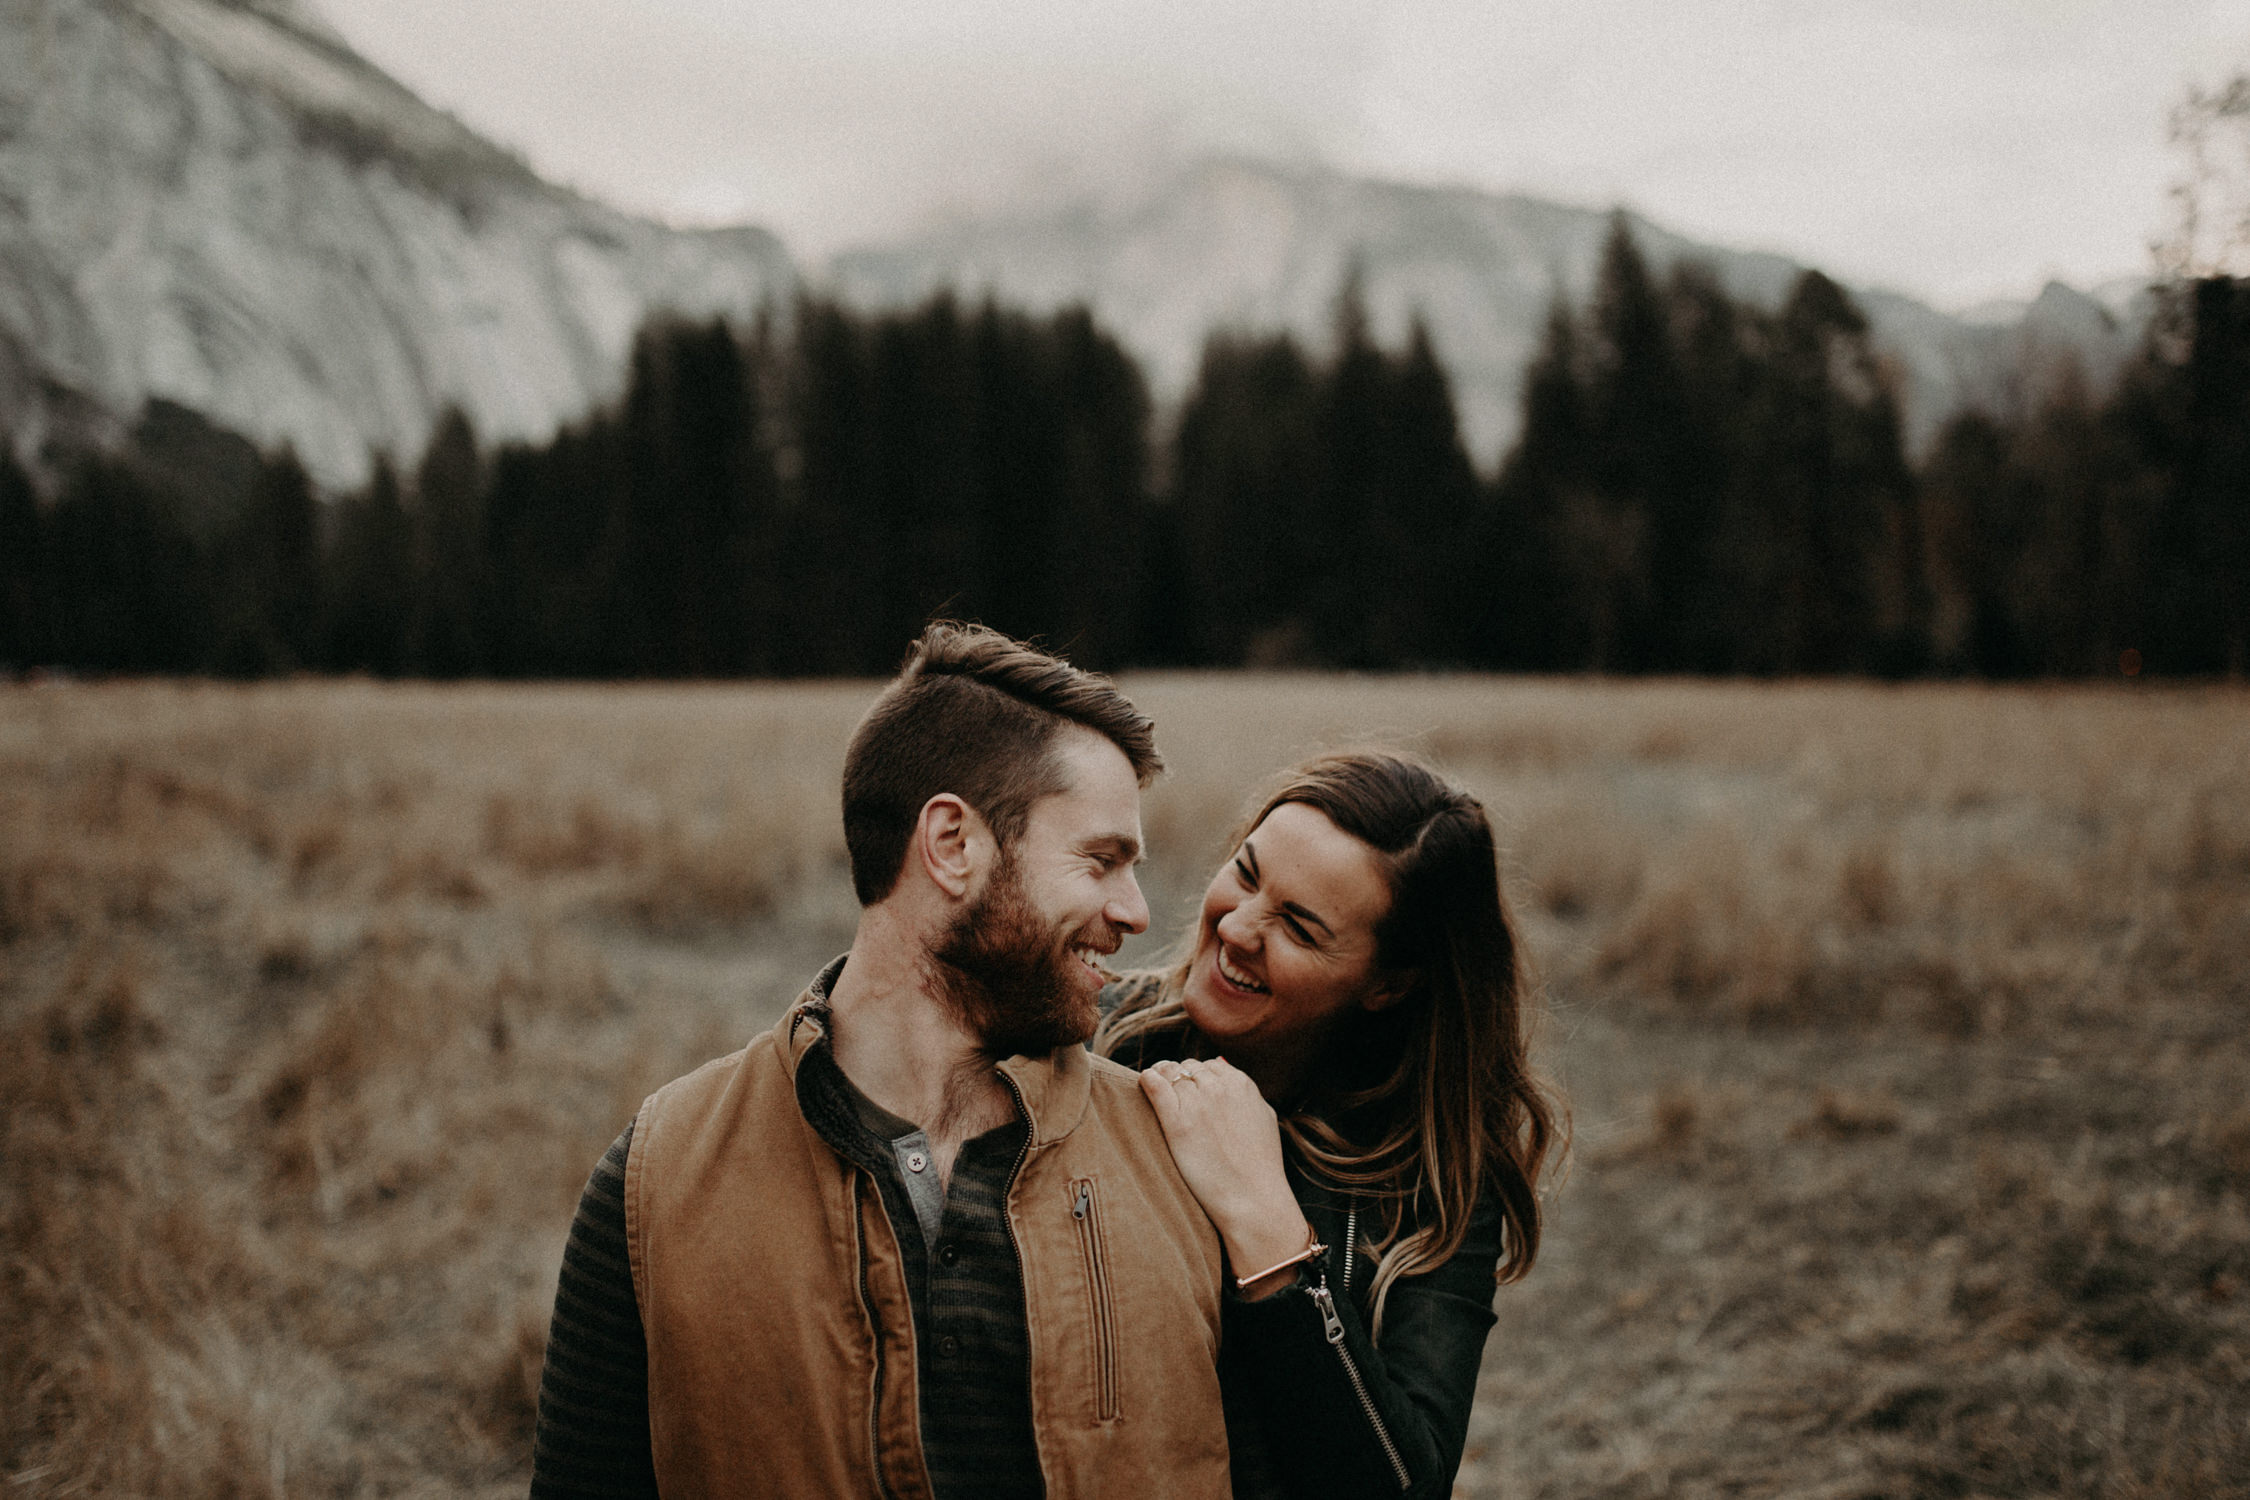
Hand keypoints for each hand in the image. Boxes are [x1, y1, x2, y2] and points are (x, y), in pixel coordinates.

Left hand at [1140, 1058, 1311, 1295]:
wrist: (1252, 1199)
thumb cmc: (1259, 1165)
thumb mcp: (1263, 1116)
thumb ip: (1245, 1091)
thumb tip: (1222, 1065)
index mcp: (1241, 1084)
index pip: (1209, 1066)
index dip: (1197, 1076)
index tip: (1189, 1089)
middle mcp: (1219, 1088)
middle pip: (1187, 1068)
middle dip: (1178, 1076)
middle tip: (1168, 1090)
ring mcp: (1197, 1104)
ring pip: (1170, 1073)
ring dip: (1161, 1076)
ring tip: (1154, 1085)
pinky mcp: (1178, 1123)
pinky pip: (1155, 1087)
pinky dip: (1148, 1080)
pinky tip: (1144, 1082)